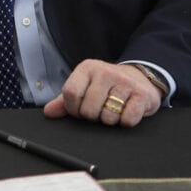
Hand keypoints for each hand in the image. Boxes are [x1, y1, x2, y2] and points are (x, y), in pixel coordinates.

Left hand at [42, 59, 161, 127]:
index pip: (70, 93)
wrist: (139, 78)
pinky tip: (127, 110)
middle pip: (88, 110)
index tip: (80, 109)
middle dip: (93, 117)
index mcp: (87, 68)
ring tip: (114, 109)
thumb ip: (65, 100)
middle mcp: (105, 72)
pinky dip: (125, 122)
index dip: (73, 109)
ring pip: (108, 117)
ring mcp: (125, 82)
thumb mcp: (84, 87)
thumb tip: (48, 112)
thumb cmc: (106, 87)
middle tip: (100, 109)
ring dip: (110, 120)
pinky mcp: (141, 94)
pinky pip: (127, 120)